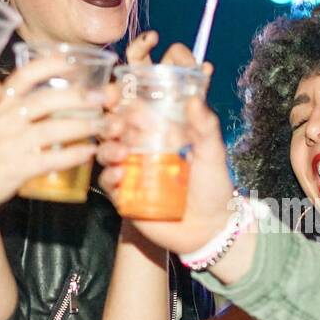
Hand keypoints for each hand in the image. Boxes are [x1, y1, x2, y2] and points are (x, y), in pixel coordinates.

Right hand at [0, 56, 107, 214]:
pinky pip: (51, 159)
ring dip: (84, 126)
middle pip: (46, 100)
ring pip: (53, 128)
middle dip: (80, 96)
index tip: (77, 61)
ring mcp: (9, 143)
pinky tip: (90, 152)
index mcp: (0, 102)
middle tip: (105, 96)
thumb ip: (20, 105)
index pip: (25, 75)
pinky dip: (73, 154)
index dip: (51, 65)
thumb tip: (60, 92)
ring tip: (107, 125)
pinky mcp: (16, 168)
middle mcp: (4, 118)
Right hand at [98, 32, 232, 253]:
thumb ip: (205, 127)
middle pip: (115, 128)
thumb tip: (194, 98)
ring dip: (108, 149)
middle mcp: (142, 147)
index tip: (120, 91)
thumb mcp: (213, 153)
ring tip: (120, 152)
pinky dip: (110, 177)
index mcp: (161, 131)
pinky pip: (109, 183)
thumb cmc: (213, 187)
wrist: (210, 229)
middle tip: (117, 124)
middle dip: (111, 122)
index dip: (125, 98)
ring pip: (106, 152)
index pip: (138, 108)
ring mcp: (131, 171)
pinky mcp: (125, 195)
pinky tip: (120, 176)